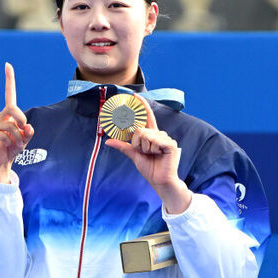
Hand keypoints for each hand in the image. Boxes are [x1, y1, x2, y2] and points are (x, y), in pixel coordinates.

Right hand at [0, 62, 33, 183]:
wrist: (1, 161)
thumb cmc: (13, 148)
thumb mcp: (25, 140)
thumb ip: (28, 133)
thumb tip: (28, 127)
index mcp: (9, 115)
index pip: (9, 95)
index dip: (9, 80)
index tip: (7, 65)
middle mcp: (0, 116)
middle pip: (12, 109)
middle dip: (22, 119)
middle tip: (24, 131)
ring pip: (10, 126)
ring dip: (18, 137)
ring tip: (16, 145)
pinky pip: (4, 135)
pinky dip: (10, 142)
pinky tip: (7, 146)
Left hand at [105, 95, 191, 213]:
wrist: (159, 181)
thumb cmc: (150, 168)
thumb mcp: (134, 155)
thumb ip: (123, 146)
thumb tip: (108, 141)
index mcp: (152, 135)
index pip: (147, 117)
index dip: (142, 106)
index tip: (135, 96)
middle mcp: (160, 134)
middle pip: (140, 130)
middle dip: (137, 143)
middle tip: (144, 152)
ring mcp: (166, 138)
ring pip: (146, 135)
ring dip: (144, 148)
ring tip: (152, 155)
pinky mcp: (170, 144)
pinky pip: (154, 141)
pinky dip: (152, 149)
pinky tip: (158, 155)